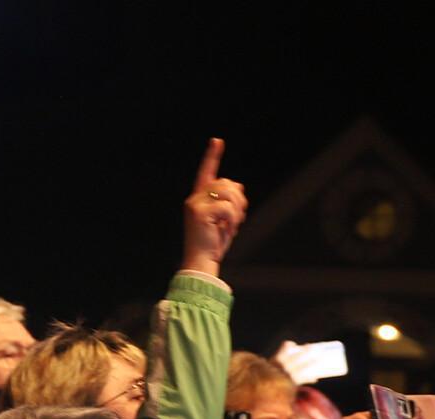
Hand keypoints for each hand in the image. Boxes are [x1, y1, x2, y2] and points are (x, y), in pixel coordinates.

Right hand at [182, 138, 247, 276]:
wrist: (201, 262)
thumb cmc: (212, 245)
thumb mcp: (224, 221)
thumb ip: (229, 203)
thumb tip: (239, 186)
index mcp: (199, 199)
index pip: (206, 173)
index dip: (212, 157)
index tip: (217, 141)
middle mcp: (195, 199)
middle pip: (226, 183)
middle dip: (238, 199)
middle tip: (239, 218)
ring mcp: (196, 204)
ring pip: (228, 192)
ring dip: (237, 210)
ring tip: (233, 225)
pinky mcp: (200, 212)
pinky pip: (227, 207)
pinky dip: (233, 220)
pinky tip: (228, 230)